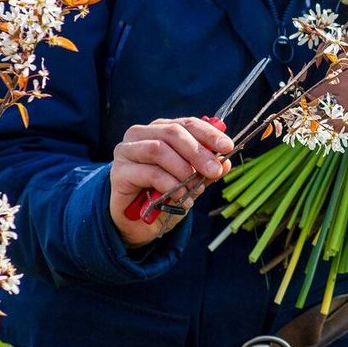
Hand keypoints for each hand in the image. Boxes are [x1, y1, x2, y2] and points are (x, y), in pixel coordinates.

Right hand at [108, 116, 235, 248]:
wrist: (137, 222)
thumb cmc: (164, 194)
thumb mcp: (190, 181)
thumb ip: (205, 170)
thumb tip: (226, 163)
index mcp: (160, 129)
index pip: (186, 123)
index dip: (208, 133)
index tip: (227, 146)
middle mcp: (140, 134)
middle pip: (173, 133)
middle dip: (198, 152)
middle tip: (214, 171)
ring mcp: (126, 151)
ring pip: (159, 149)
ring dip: (182, 169)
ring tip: (195, 188)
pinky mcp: (119, 172)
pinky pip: (149, 173)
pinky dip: (170, 185)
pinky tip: (181, 198)